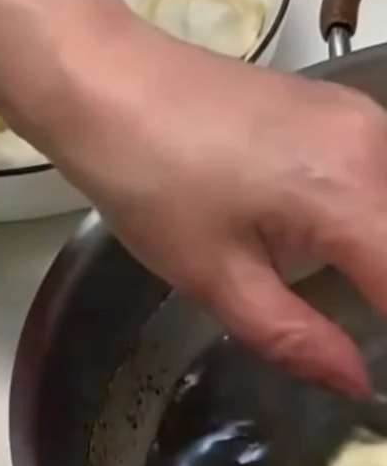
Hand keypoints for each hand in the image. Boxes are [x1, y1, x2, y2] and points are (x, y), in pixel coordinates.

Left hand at [51, 22, 386, 395]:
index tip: (375, 373)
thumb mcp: (217, 278)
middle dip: (385, 297)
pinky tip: (344, 260)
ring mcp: (362, 119)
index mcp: (348, 191)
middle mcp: (375, 144)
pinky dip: (374, 227)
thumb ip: (295, 336)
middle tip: (362, 340)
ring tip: (354, 308)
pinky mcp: (343, 111)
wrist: (107, 84)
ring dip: (383, 260)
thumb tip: (356, 382)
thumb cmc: (150, 181)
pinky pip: (382, 180)